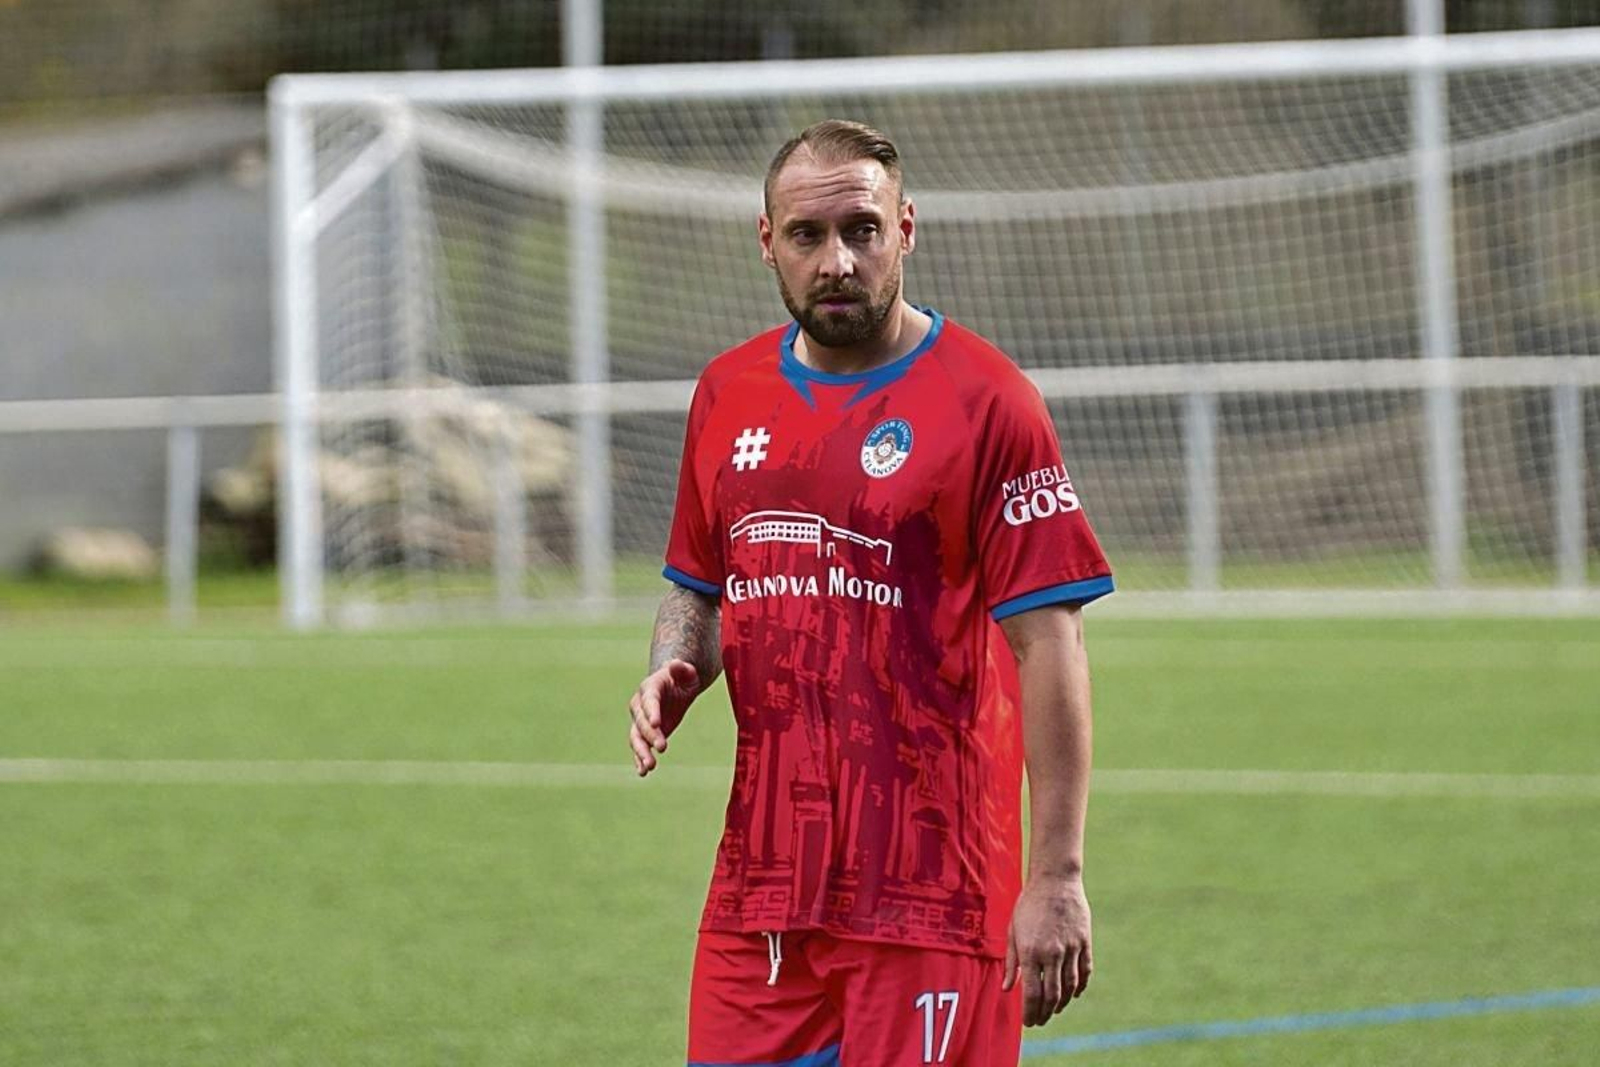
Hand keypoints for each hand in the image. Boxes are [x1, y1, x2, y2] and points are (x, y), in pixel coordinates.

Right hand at [627, 660, 699, 776]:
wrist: (675, 686)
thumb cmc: (682, 677)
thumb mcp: (687, 671)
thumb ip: (681, 669)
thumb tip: (676, 664)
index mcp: (650, 688)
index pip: (649, 701)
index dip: (652, 712)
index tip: (657, 724)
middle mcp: (641, 705)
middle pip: (642, 722)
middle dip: (650, 735)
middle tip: (662, 747)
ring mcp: (641, 721)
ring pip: (636, 738)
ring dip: (641, 752)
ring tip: (650, 767)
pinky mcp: (645, 734)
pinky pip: (639, 747)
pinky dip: (639, 759)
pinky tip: (643, 772)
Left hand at [1002, 875, 1091, 1025]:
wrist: (1055, 881)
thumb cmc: (1029, 905)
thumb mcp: (1013, 931)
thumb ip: (1012, 962)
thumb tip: (1008, 989)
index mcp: (1030, 951)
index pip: (1032, 993)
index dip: (1030, 1012)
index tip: (1028, 1022)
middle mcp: (1051, 953)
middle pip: (1051, 995)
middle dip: (1045, 1013)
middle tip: (1041, 1021)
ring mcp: (1070, 948)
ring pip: (1069, 987)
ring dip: (1062, 1003)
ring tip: (1055, 1011)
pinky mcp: (1085, 942)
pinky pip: (1085, 972)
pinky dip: (1080, 987)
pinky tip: (1073, 994)